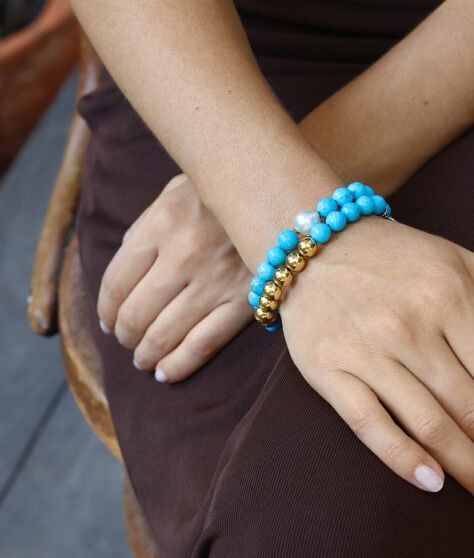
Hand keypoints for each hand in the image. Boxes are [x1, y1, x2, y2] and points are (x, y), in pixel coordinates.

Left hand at [97, 174, 251, 381]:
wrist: (276, 191)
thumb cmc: (218, 195)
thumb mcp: (172, 195)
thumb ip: (143, 232)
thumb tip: (121, 282)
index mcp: (162, 224)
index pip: (116, 282)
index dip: (105, 310)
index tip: (107, 321)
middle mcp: (185, 254)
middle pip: (136, 313)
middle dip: (124, 335)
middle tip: (126, 340)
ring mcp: (216, 281)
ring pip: (165, 334)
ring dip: (145, 353)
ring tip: (143, 358)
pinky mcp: (245, 301)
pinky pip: (203, 345)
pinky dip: (178, 366)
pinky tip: (165, 373)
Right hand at [279, 216, 473, 517]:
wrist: (317, 245)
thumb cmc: (398, 257)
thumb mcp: (466, 266)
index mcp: (450, 294)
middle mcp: (408, 324)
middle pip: (473, 412)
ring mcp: (365, 350)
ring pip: (429, 426)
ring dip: (473, 473)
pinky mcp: (328, 369)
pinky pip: (369, 425)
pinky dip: (403, 459)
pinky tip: (434, 483)